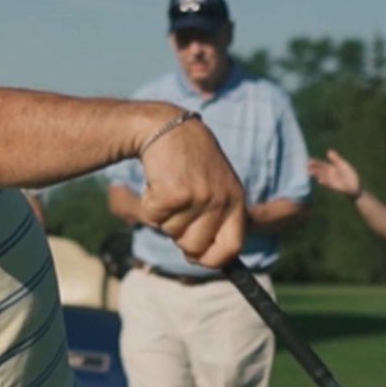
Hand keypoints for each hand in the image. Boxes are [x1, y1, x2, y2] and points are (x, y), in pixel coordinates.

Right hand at [137, 118, 245, 268]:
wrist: (167, 126)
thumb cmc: (187, 160)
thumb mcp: (213, 186)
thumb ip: (213, 219)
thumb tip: (197, 258)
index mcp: (236, 201)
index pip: (231, 248)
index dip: (210, 260)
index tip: (195, 257)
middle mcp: (221, 201)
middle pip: (194, 247)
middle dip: (178, 234)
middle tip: (176, 205)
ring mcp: (200, 197)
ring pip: (170, 233)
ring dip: (163, 215)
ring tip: (169, 185)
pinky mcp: (175, 192)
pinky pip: (153, 218)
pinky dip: (149, 202)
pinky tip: (157, 180)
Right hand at [307, 149, 361, 197]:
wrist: (355, 186)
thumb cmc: (349, 175)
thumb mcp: (343, 164)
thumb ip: (336, 159)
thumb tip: (328, 151)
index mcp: (331, 167)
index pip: (322, 164)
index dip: (315, 162)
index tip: (308, 160)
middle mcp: (329, 174)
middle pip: (320, 170)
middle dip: (313, 168)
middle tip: (306, 165)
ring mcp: (330, 180)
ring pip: (322, 176)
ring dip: (316, 174)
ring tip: (310, 171)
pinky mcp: (333, 186)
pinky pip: (327, 183)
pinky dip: (323, 182)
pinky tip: (319, 180)